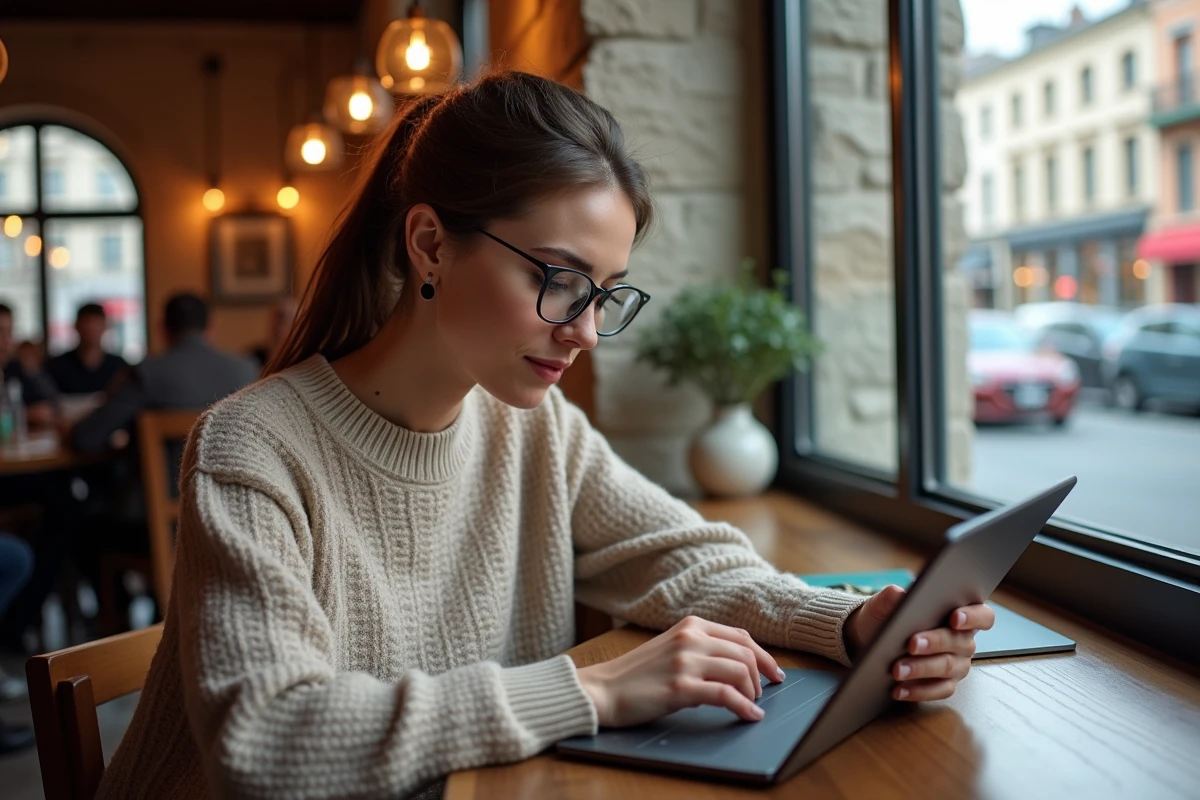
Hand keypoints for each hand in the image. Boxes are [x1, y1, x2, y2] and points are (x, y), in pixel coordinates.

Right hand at [575, 616, 782, 726]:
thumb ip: (700, 649)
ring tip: (751, 704)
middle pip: (745, 652)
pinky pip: (726, 695)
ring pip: (740, 671)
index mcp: (690, 625)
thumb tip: (737, 667)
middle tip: (763, 693)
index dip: (763, 655)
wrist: (602, 689)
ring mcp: (685, 661)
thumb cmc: (636, 674)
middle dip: (761, 675)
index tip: (774, 672)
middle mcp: (690, 638)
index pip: (741, 636)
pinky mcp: (681, 687)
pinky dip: (744, 706)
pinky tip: (749, 715)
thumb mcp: (670, 648)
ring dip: (752, 692)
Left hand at [844, 585, 994, 701]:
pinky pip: (938, 690)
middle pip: (959, 642)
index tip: (954, 618)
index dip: (973, 616)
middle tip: (911, 644)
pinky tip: (898, 689)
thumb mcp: (883, 604)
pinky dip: (917, 690)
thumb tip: (898, 594)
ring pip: (947, 667)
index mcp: (959, 614)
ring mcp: (957, 664)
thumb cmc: (886, 618)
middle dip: (935, 642)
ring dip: (921, 668)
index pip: (982, 615)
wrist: (870, 640)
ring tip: (897, 670)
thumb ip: (890, 597)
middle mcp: (963, 641)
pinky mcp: (944, 685)